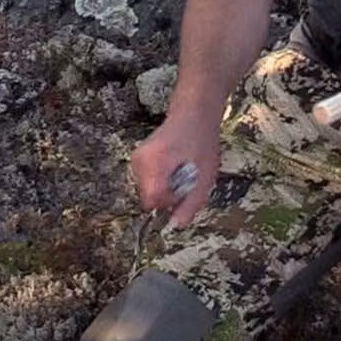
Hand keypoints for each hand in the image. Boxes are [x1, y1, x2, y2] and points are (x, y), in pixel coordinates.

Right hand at [129, 113, 220, 228]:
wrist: (193, 115)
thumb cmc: (201, 142)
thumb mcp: (204, 176)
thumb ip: (190, 204)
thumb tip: (176, 225)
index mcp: (155, 161)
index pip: (152, 200)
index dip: (169, 202)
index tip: (184, 189)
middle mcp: (139, 160)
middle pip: (148, 198)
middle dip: (168, 197)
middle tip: (186, 179)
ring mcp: (136, 160)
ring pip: (147, 193)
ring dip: (165, 190)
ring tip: (181, 171)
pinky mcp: (137, 160)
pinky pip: (147, 184)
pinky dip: (161, 182)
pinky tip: (173, 168)